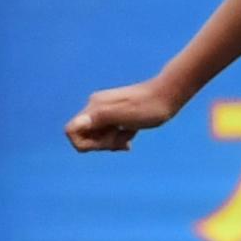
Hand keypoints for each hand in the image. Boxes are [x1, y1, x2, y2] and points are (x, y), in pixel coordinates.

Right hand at [66, 79, 181, 152]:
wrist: (169, 95)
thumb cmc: (149, 107)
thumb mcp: (124, 115)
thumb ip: (99, 119)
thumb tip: (72, 127)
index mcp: (94, 107)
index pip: (71, 131)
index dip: (86, 144)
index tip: (107, 142)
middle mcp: (95, 107)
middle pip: (84, 136)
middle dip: (101, 144)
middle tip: (122, 139)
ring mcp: (104, 111)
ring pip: (96, 136)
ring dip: (111, 142)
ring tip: (128, 137)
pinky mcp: (115, 115)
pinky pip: (107, 133)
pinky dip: (117, 139)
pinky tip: (130, 136)